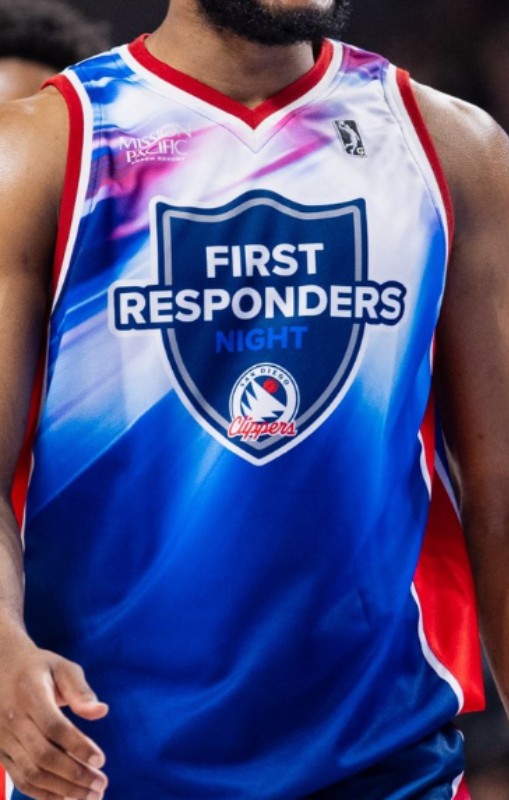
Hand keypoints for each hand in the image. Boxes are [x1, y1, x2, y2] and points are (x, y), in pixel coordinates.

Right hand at [0, 628, 107, 799]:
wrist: (0, 668)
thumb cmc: (39, 668)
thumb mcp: (61, 667)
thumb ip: (80, 690)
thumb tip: (101, 711)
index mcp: (30, 694)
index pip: (54, 727)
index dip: (77, 746)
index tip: (101, 760)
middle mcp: (12, 720)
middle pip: (43, 756)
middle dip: (75, 774)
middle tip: (101, 784)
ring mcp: (3, 739)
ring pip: (31, 773)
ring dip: (62, 790)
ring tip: (90, 795)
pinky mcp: (0, 752)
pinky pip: (20, 779)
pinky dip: (43, 793)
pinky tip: (66, 797)